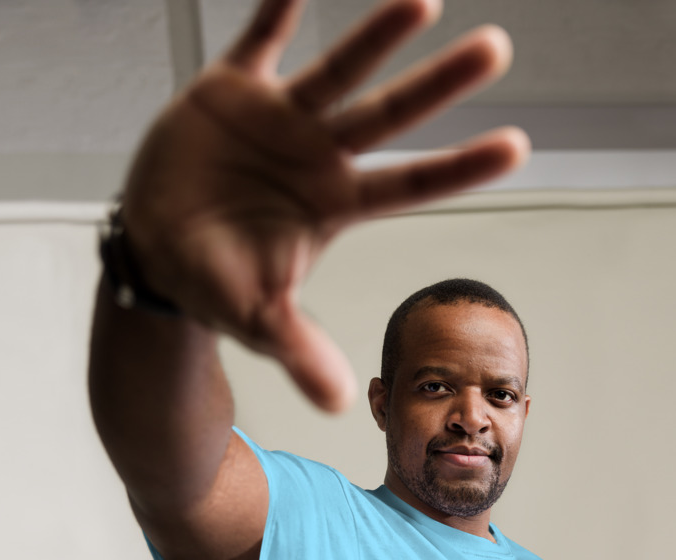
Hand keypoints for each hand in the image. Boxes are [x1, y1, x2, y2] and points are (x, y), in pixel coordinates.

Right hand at [121, 0, 529, 410]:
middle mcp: (318, 156)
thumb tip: (339, 403)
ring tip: (424, 0)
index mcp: (334, 206)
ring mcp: (278, 120)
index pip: (410, 186)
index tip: (518, 148)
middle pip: (389, 116)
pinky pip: (258, 39)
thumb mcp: (258, 320)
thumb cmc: (215, 283)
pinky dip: (278, 8)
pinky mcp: (230, 91)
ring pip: (338, 69)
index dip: (460, 168)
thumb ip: (300, 350)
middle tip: (497, 50)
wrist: (157, 249)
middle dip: (439, 85)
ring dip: (377, 35)